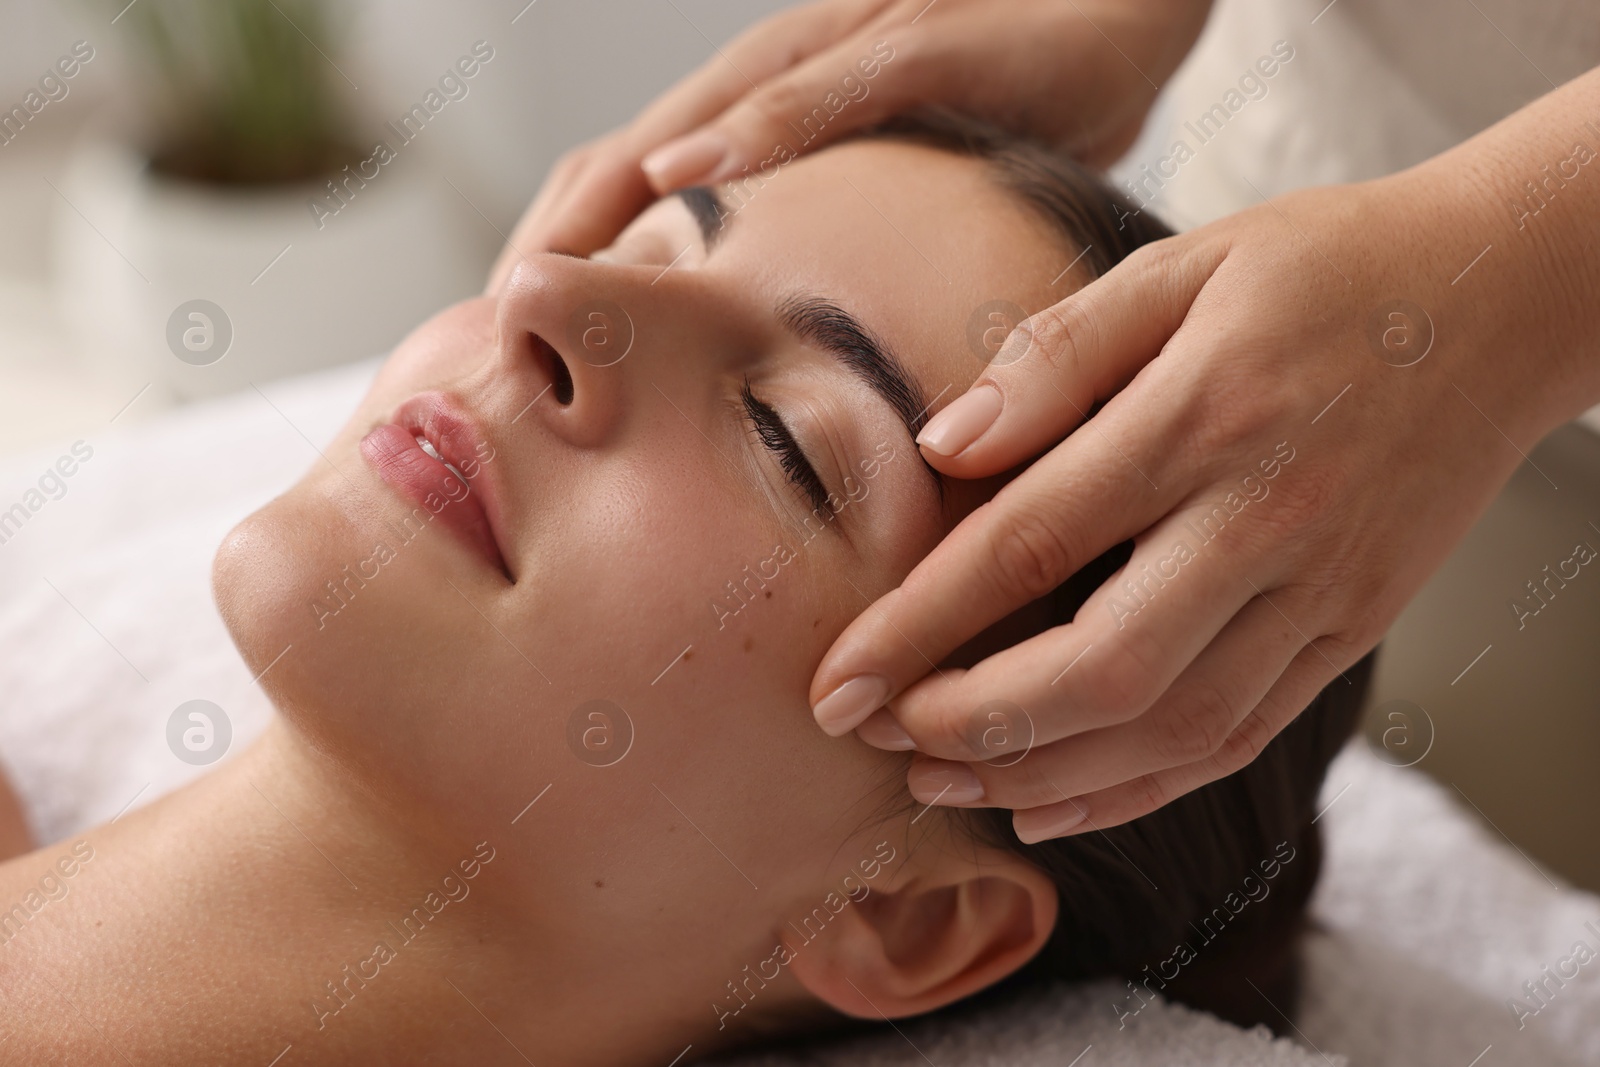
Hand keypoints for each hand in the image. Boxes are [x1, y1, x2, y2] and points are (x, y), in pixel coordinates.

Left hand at [486, 0, 1211, 291]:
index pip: (639, 192)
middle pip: (634, 152)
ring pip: (703, 113)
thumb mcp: (912, 215)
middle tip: (495, 327)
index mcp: (772, 133)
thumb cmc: (1014, 116)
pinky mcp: (922, 38)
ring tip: (544, 261)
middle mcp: (787, 85)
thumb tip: (813, 394)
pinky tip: (690, 175)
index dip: (572, 260)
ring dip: (615, 186)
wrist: (1125, 12)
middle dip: (556, 237)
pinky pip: (828, 84)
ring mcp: (847, 51)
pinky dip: (755, 129)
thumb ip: (849, 276)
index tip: (520, 351)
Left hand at [808, 159, 1584, 842]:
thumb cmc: (1323, 271)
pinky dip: (1140, 789)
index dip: (917, 627)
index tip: (835, 683)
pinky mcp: (1352, 629)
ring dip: (1043, 776)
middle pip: (1100, 669)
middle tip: (878, 741)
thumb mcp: (1183, 267)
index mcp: (1204, 417)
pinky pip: (1239, 739)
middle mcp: (1265, 520)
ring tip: (942, 784)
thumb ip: (1059, 355)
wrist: (1505, 300)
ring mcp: (1321, 590)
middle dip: (970, 724)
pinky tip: (1056, 803)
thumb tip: (940, 447)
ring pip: (1172, 729)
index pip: (1029, 545)